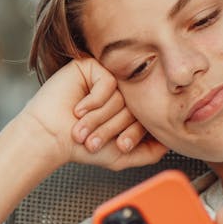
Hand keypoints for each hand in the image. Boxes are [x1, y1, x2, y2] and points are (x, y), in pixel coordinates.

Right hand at [19, 58, 166, 170]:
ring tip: (83, 126)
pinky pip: (108, 82)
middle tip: (95, 140)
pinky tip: (79, 108)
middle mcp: (117, 92)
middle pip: (135, 105)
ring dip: (100, 117)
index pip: (146, 116)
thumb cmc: (80, 146)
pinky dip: (94, 101)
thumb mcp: (121, 156)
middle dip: (114, 128)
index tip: (119, 147)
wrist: (51, 137)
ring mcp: (104, 78)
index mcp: (125, 109)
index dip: (133, 134)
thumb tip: (171, 141)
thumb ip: (149, 152)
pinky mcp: (90, 67)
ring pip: (121, 95)